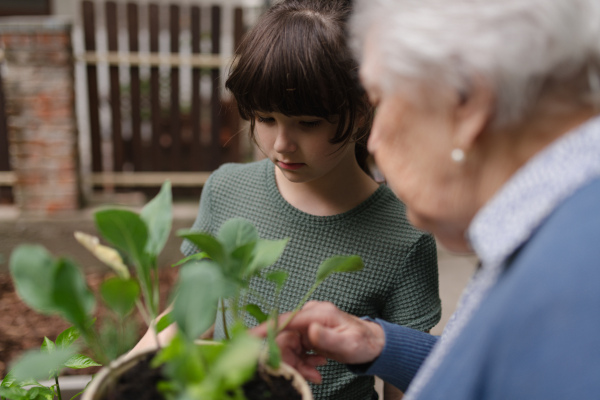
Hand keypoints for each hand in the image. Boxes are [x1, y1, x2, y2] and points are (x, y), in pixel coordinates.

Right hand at [251, 301, 384, 383]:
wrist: (372, 345)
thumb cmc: (363, 342)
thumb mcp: (348, 343)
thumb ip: (328, 337)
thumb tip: (310, 331)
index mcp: (316, 313)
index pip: (284, 320)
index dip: (265, 330)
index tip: (247, 340)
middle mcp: (309, 317)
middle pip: (284, 338)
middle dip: (290, 360)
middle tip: (305, 376)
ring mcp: (307, 326)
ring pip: (288, 347)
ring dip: (298, 365)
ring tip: (315, 375)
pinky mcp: (308, 336)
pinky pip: (296, 351)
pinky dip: (303, 364)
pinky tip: (316, 370)